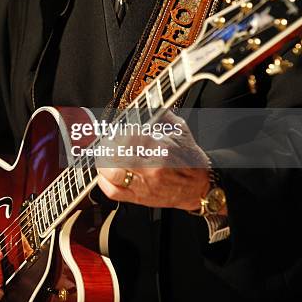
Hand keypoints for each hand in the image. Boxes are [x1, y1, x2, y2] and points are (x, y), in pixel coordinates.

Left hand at [97, 111, 211, 209]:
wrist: (199, 186)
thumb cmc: (189, 158)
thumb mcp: (180, 130)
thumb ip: (160, 114)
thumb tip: (146, 102)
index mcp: (161, 148)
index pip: (129, 136)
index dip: (118, 131)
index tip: (117, 129)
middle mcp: (151, 168)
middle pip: (116, 155)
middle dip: (107, 145)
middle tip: (107, 140)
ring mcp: (144, 185)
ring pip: (112, 174)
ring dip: (102, 162)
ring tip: (103, 155)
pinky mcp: (140, 198)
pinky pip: (114, 192)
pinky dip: (103, 182)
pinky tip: (104, 173)